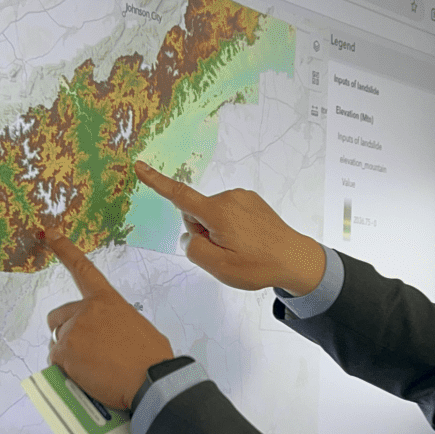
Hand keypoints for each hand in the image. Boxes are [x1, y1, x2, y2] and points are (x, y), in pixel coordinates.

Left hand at [44, 230, 172, 410]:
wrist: (150, 380)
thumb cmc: (151, 359)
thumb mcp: (136, 329)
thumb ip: (114, 325)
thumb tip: (105, 341)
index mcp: (108, 300)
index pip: (83, 270)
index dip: (64, 250)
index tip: (49, 233)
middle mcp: (86, 310)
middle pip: (57, 317)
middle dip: (63, 333)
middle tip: (81, 353)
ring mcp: (73, 330)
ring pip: (56, 343)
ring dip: (67, 356)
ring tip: (90, 371)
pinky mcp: (65, 351)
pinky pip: (54, 362)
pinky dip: (64, 372)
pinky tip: (84, 378)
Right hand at [134, 161, 325, 294]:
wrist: (295, 259)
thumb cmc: (258, 266)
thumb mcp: (219, 267)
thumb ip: (194, 249)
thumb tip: (188, 236)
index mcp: (218, 212)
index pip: (179, 195)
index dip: (157, 182)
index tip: (139, 166)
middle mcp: (228, 198)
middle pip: (195, 213)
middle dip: (201, 232)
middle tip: (224, 252)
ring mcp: (241, 197)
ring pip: (211, 214)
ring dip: (217, 231)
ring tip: (240, 248)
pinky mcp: (251, 200)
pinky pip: (227, 212)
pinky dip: (229, 226)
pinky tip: (247, 241)